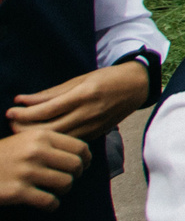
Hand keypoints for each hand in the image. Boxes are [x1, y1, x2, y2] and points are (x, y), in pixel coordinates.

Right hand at [0, 127, 87, 207]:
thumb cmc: (4, 154)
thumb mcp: (26, 138)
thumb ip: (50, 142)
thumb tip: (81, 153)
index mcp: (41, 136)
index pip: (79, 147)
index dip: (85, 159)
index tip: (83, 165)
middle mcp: (37, 151)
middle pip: (76, 165)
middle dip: (76, 175)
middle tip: (69, 179)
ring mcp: (27, 172)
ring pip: (66, 183)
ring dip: (64, 190)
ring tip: (56, 190)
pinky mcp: (18, 191)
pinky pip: (49, 201)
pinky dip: (52, 205)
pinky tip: (47, 203)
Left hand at [8, 60, 151, 139]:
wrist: (137, 86)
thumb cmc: (107, 78)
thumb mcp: (79, 79)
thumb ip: (50, 93)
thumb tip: (22, 100)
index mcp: (83, 95)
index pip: (47, 110)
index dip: (25, 113)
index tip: (10, 111)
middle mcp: (88, 113)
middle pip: (49, 129)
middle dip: (26, 128)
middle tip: (11, 124)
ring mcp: (93, 126)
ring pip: (57, 139)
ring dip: (37, 137)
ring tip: (22, 131)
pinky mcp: (96, 135)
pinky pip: (69, 142)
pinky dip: (53, 141)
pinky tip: (43, 137)